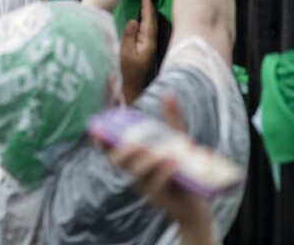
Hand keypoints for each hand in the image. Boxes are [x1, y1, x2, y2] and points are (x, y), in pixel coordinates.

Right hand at [98, 96, 208, 230]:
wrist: (196, 200)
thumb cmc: (181, 167)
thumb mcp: (178, 139)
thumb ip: (171, 118)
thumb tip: (168, 93)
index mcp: (131, 153)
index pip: (109, 141)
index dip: (100, 130)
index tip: (97, 123)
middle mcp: (131, 168)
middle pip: (114, 159)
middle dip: (121, 148)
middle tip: (136, 141)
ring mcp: (142, 183)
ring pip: (134, 171)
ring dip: (146, 159)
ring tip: (163, 152)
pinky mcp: (155, 197)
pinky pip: (154, 185)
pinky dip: (163, 171)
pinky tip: (173, 161)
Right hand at [120, 0, 157, 102]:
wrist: (128, 88)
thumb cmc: (125, 72)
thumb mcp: (124, 53)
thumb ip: (129, 36)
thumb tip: (134, 20)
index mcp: (148, 42)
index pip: (148, 20)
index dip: (146, 5)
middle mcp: (150, 43)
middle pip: (151, 21)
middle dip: (148, 6)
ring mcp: (148, 47)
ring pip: (149, 25)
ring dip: (147, 12)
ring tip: (144, 1)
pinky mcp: (144, 50)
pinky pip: (145, 30)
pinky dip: (144, 20)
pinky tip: (141, 18)